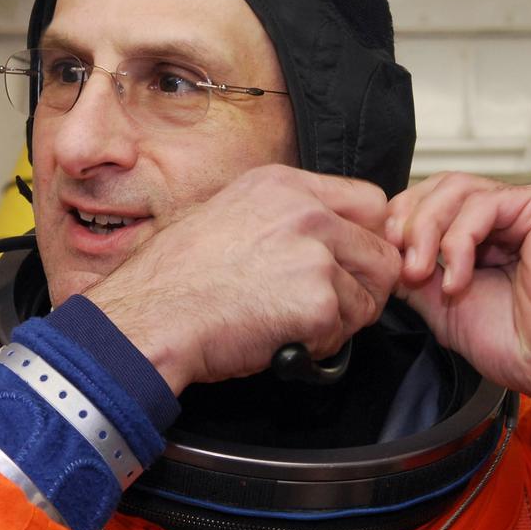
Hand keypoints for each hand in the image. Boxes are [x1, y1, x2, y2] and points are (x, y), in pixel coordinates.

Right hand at [84, 165, 400, 395]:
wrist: (149, 318)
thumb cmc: (171, 280)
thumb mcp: (225, 217)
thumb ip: (278, 219)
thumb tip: (314, 241)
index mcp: (282, 184)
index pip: (369, 201)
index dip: (364, 239)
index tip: (349, 264)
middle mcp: (305, 210)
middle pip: (381, 250)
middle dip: (361, 285)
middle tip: (328, 308)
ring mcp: (315, 253)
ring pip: (370, 294)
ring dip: (341, 318)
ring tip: (293, 325)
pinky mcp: (319, 300)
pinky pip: (347, 331)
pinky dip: (320, 345)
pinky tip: (282, 341)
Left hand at [386, 173, 530, 439]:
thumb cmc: (518, 344)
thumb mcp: (441, 304)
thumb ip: (414, 271)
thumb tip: (383, 253)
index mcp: (486, 233)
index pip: (430, 201)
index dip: (400, 223)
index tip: (385, 259)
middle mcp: (508, 213)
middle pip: (439, 187)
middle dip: (408, 224)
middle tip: (403, 267)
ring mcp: (528, 204)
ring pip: (455, 189)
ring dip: (427, 232)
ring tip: (422, 274)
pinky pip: (483, 204)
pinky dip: (458, 243)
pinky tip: (458, 280)